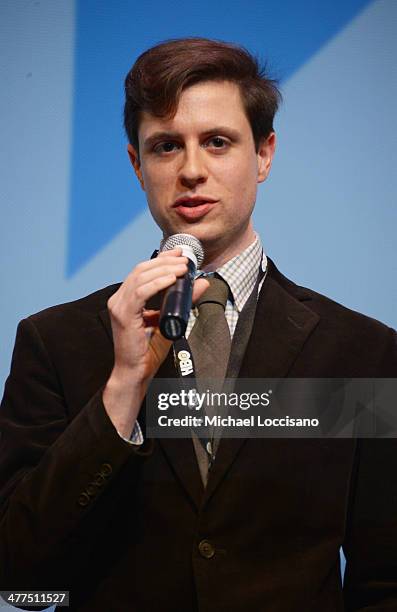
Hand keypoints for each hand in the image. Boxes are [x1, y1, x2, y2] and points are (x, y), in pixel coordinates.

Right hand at [107, 248, 208, 383]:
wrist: (136, 372)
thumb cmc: (149, 350)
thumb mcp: (172, 319)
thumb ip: (184, 301)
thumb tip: (202, 282)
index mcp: (127, 298)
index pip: (143, 270)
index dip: (162, 259)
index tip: (181, 253)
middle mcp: (119, 299)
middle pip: (141, 269)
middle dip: (165, 261)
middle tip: (186, 259)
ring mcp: (118, 306)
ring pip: (140, 276)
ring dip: (164, 269)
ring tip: (183, 268)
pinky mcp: (123, 315)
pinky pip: (140, 292)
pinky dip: (157, 283)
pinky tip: (172, 279)